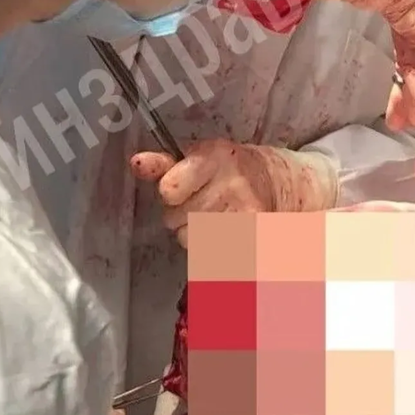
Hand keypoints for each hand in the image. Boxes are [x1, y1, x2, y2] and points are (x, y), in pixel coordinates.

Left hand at [131, 141, 337, 244]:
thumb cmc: (229, 169)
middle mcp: (231, 183)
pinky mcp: (253, 239)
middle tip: (203, 203)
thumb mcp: (199, 157)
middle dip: (182, 216)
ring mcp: (245, 213)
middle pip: (174, 219)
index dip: (170, 193)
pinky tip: (225, 236)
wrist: (279, 182)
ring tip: (216, 218)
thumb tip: (136, 163)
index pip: (170, 188)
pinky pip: (210, 257)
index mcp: (215, 157)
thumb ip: (164, 164)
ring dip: (195, 236)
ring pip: (190, 241)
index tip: (179, 190)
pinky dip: (213, 252)